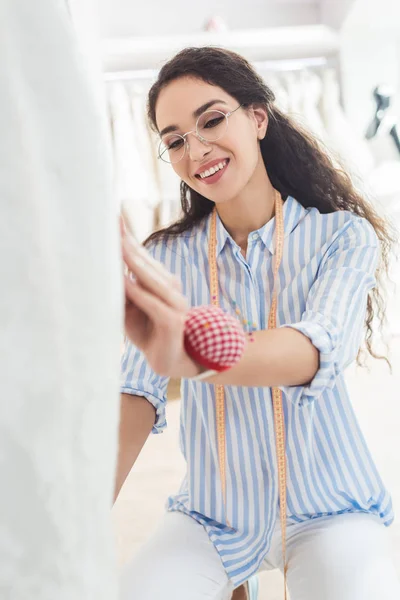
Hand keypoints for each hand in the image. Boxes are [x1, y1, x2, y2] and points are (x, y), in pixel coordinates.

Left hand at [121, 221, 199, 378]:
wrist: (171, 361)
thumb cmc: (148, 332)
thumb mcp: (131, 309)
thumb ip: (123, 291)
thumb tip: (105, 271)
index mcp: (162, 282)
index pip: (142, 257)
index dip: (128, 239)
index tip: (113, 221)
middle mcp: (170, 287)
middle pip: (145, 262)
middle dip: (127, 244)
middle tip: (111, 226)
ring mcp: (175, 303)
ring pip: (150, 278)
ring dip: (133, 261)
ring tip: (117, 246)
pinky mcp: (172, 320)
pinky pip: (153, 302)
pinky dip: (138, 292)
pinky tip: (125, 282)